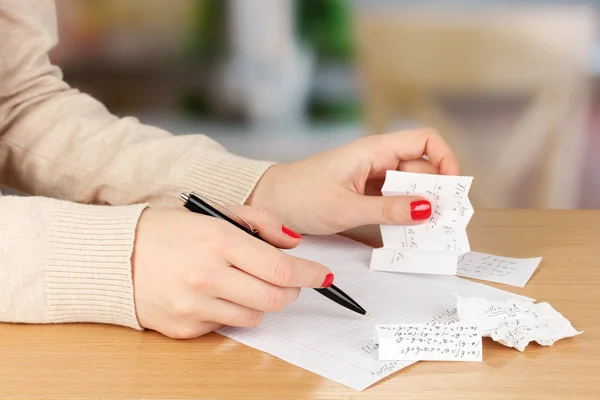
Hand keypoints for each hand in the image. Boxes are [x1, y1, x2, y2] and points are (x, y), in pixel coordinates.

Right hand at [131, 207, 330, 338]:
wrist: (114, 256)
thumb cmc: (167, 230)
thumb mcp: (215, 212)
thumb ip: (261, 222)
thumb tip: (294, 243)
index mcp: (216, 241)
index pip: (279, 267)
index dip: (309, 274)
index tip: (323, 275)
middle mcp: (206, 276)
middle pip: (274, 299)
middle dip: (291, 291)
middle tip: (289, 281)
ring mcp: (193, 306)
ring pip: (254, 317)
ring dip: (261, 303)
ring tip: (245, 284)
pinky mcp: (182, 328)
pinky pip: (225, 326)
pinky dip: (231, 312)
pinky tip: (215, 294)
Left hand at [247, 128, 459, 234]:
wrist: (268, 203)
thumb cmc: (300, 197)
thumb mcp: (346, 207)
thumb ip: (388, 209)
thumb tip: (427, 208)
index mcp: (373, 150)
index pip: (425, 140)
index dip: (444, 159)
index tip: (449, 188)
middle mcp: (376, 159)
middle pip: (421, 167)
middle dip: (435, 191)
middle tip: (444, 220)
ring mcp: (370, 176)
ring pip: (408, 186)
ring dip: (419, 206)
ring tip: (427, 231)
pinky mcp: (363, 193)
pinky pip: (392, 199)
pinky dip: (402, 213)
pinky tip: (405, 232)